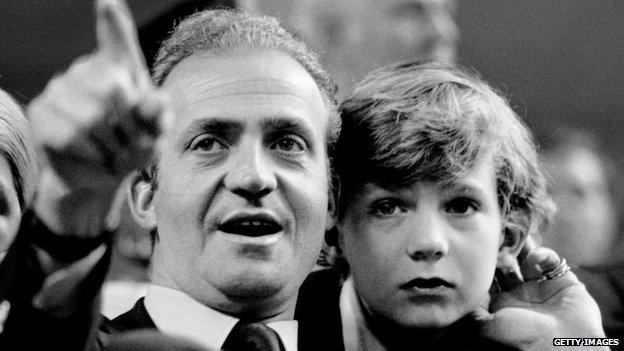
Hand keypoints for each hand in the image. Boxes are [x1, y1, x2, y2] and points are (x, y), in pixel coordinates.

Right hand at [28, 0, 167, 235]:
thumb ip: (159, 115)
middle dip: (131, 125)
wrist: (103, 175)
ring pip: (90, 117)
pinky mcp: (41, 113)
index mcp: (118, 69)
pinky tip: (96, 157)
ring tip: (117, 154)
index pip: (117, 40)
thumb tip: (155, 101)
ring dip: (113, 145)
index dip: (113, 23)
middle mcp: (85, 71)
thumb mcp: (156, 131)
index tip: (107, 3)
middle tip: (137, 145)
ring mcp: (59, 90)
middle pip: (112, 89)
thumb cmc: (133, 144)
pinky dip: (93, 155)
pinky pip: (71, 136)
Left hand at [477, 239, 605, 349]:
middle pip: (505, 264)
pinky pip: (550, 261)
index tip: (476, 244)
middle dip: (499, 250)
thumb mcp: (486, 328)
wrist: (566, 347)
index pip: (487, 276)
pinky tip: (536, 257)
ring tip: (512, 231)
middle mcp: (518, 295)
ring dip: (519, 245)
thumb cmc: (522, 340)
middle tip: (494, 233)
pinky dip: (542, 254)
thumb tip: (461, 289)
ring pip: (525, 258)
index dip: (482, 262)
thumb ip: (471, 309)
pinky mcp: (562, 282)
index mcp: (500, 305)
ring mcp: (539, 287)